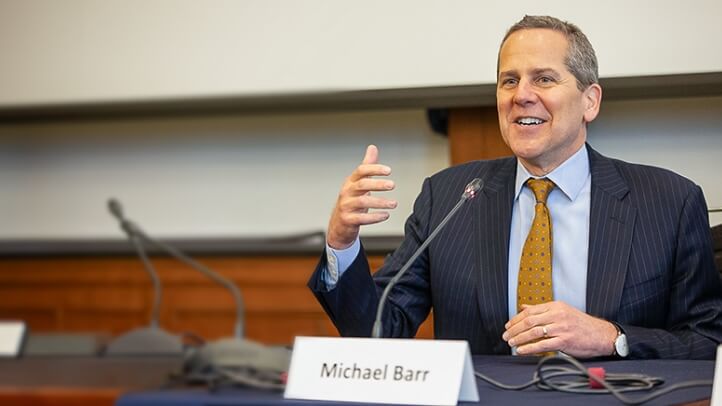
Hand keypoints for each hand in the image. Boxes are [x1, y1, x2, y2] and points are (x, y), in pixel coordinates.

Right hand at [326, 145, 397, 248]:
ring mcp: (346, 206)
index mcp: (350, 181)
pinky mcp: (348, 219)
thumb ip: (367, 166)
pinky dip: (374, 217)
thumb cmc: (351, 201)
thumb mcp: (358, 182)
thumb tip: (372, 148)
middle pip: (362, 185)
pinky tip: (385, 215)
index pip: (361, 171)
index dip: (374, 169)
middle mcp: (347, 192)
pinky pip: (361, 218)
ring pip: (362, 202)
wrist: (339, 224)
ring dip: (380, 202)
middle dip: (378, 184)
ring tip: (393, 203)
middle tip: (392, 185)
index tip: (388, 170)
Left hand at [502, 301, 617, 357]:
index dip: (515, 318)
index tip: (508, 325)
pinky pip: (542, 345)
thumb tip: (524, 307)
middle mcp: (558, 315)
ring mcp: (561, 328)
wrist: (602, 335)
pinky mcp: (564, 341)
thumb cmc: (581, 324)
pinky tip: (522, 350)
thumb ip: (542, 310)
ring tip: (511, 343)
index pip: (529, 311)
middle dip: (514, 329)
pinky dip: (529, 348)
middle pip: (529, 321)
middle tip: (506, 335)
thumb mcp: (562, 311)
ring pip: (533, 332)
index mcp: (556, 306)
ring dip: (519, 338)